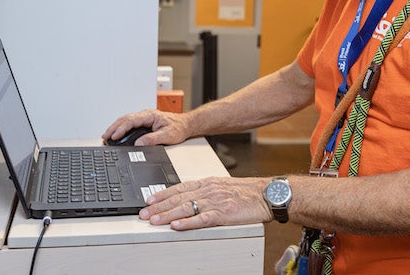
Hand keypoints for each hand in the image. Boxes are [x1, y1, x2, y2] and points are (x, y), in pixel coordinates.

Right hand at [102, 109, 189, 145]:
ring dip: (116, 127)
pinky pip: (129, 123)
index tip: (114, 136)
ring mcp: (144, 118)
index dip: (121, 128)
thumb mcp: (167, 135)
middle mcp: (145, 115)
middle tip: (105, 136)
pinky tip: (117, 134)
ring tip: (107, 136)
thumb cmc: (178, 127)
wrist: (185, 125)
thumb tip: (139, 144)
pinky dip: (121, 128)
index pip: (132, 120)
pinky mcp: (144, 123)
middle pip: (125, 119)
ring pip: (126, 120)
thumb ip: (153, 139)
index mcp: (150, 115)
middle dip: (114, 127)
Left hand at [139, 176, 273, 229]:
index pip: (179, 188)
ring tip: (153, 220)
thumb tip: (188, 196)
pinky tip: (176, 226)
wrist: (265, 194)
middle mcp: (208, 190)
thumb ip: (205, 190)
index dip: (162, 194)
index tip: (148, 200)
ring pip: (186, 208)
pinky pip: (202, 219)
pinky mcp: (223, 214)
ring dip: (167, 215)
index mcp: (207, 183)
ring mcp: (215, 202)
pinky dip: (187, 223)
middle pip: (178, 198)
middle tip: (144, 213)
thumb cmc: (245, 191)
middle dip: (159, 206)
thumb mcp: (221, 185)